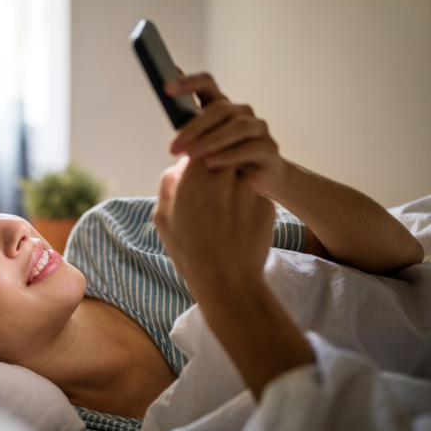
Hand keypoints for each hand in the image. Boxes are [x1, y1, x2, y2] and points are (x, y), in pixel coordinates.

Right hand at [152, 155, 275, 301]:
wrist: (227, 282)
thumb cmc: (189, 252)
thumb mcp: (163, 219)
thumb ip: (169, 185)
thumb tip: (178, 168)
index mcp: (195, 176)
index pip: (198, 149)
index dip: (194, 159)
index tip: (192, 173)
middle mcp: (224, 175)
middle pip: (221, 158)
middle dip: (215, 171)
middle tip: (208, 197)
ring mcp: (249, 189)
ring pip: (239, 177)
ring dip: (231, 189)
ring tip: (223, 218)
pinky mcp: (267, 205)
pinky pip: (253, 197)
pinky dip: (246, 207)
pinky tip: (237, 229)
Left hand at [165, 73, 287, 198]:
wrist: (256, 182)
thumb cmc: (223, 162)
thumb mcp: (202, 149)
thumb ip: (186, 136)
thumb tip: (167, 137)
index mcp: (221, 107)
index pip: (206, 84)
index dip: (188, 83)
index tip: (166, 88)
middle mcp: (241, 112)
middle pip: (218, 109)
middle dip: (192, 128)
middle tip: (172, 148)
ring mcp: (258, 129)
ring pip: (237, 127)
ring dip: (210, 141)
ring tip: (190, 157)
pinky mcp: (269, 149)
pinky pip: (250, 148)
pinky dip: (229, 155)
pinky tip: (211, 163)